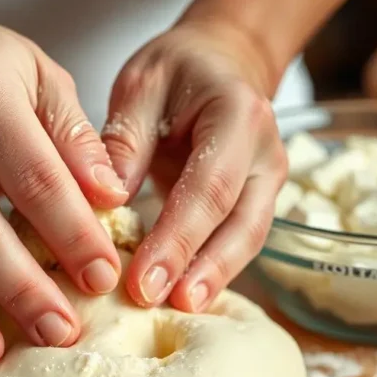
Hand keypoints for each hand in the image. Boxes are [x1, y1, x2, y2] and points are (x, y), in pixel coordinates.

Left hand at [102, 19, 287, 312]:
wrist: (218, 65)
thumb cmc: (176, 72)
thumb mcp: (141, 86)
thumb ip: (124, 139)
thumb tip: (107, 199)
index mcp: (238, 114)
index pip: (210, 186)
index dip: (178, 238)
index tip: (144, 278)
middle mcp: (266, 152)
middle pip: (240, 222)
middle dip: (201, 270)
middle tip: (161, 304)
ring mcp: (269, 181)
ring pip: (248, 241)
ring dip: (212, 279)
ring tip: (175, 311)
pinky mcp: (259, 203)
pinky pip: (239, 242)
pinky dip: (212, 271)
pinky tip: (183, 297)